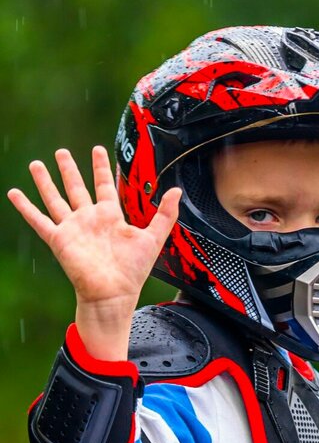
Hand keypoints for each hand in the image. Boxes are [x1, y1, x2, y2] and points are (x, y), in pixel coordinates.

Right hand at [8, 147, 180, 360]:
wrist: (113, 293)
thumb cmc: (133, 271)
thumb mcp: (153, 238)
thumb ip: (165, 215)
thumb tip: (177, 191)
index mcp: (110, 217)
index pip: (104, 186)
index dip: (101, 168)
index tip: (98, 150)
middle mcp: (89, 219)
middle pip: (77, 188)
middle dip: (70, 170)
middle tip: (62, 151)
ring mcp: (73, 228)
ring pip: (55, 198)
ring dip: (45, 182)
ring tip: (36, 164)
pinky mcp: (59, 239)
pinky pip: (38, 220)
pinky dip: (25, 207)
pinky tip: (14, 193)